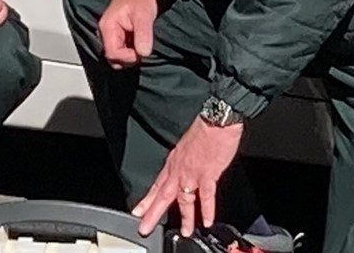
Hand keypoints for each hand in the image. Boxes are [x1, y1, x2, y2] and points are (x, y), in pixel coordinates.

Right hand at [98, 0, 166, 67]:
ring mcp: (113, 33)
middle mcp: (107, 32)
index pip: (112, 54)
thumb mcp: (144, 15)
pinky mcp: (120, 34)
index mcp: (108, 27)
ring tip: (142, 42)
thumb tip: (143, 53)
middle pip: (113, 58)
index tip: (142, 51)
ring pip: (119, 54)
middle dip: (129, 58)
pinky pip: (123, 49)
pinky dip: (133, 49)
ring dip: (132, 54)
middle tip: (143, 48)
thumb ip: (142, 34)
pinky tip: (141, 40)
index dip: (128, 57)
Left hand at [132, 117, 243, 237]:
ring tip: (184, 232)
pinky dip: (206, 209)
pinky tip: (206, 221)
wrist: (215, 121)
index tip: (138, 211)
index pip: (157, 185)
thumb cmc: (204, 131)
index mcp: (174, 162)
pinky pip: (206, 195)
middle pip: (162, 195)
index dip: (147, 200)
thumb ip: (183, 163)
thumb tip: (184, 173)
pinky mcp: (208, 173)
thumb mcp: (185, 147)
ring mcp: (192, 173)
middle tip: (145, 227)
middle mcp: (179, 169)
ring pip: (184, 199)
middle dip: (153, 213)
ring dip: (184, 218)